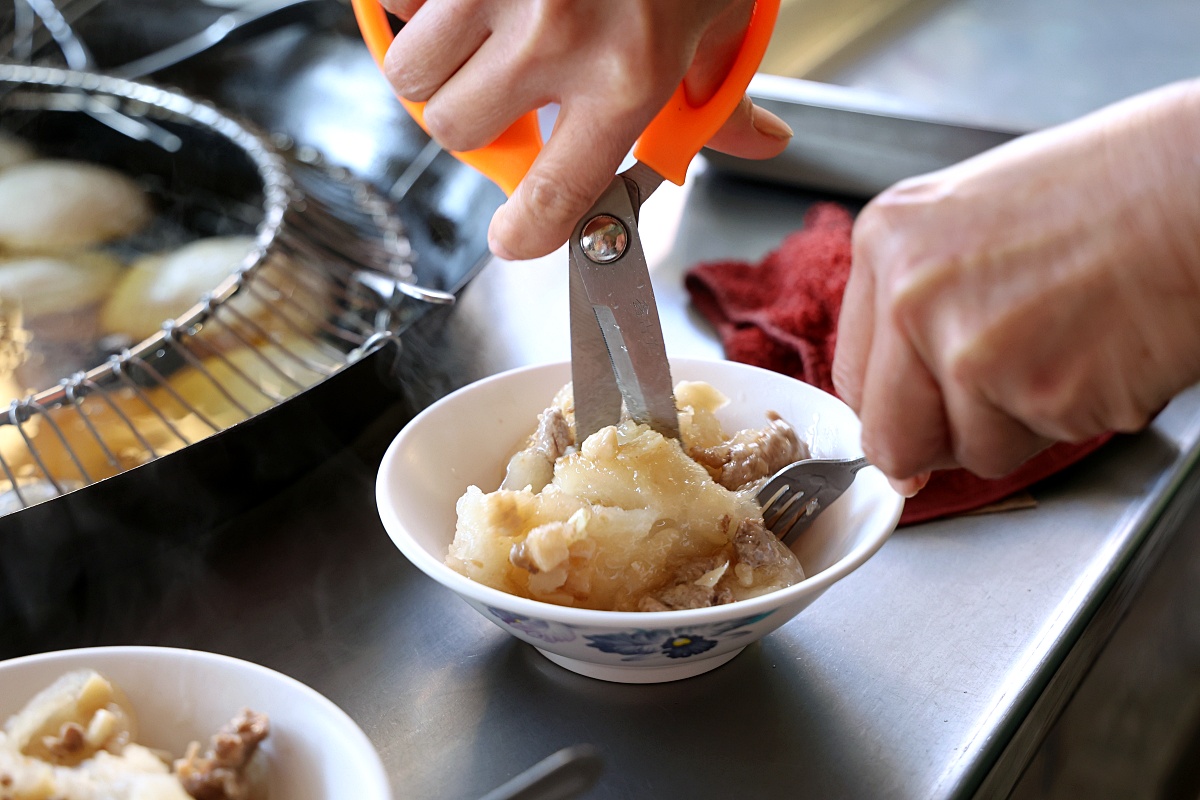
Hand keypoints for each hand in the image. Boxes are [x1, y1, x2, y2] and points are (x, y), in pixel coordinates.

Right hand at [380, 0, 792, 259]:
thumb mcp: (724, 13)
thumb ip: (725, 92)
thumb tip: (759, 143)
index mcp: (628, 74)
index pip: (556, 193)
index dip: (524, 231)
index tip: (513, 237)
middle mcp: (554, 35)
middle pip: (455, 131)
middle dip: (473, 121)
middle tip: (502, 92)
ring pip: (411, 74)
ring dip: (435, 64)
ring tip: (479, 31)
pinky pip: (394, 1)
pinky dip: (416, 4)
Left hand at [832, 79, 1199, 486]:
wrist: (1199, 187)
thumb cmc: (1106, 193)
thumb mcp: (969, 222)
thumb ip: (918, 302)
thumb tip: (898, 400)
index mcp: (887, 242)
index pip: (852, 376)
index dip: (892, 410)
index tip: (917, 419)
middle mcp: (912, 297)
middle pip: (890, 437)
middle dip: (939, 442)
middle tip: (995, 406)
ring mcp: (971, 350)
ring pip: (970, 453)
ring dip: (1019, 426)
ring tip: (1065, 346)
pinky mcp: (1038, 394)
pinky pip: (1036, 449)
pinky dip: (1072, 419)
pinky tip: (1098, 354)